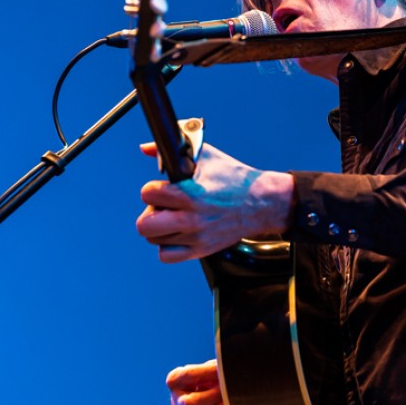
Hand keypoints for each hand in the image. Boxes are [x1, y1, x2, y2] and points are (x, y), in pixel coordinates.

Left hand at [136, 142, 293, 262]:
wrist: (261, 203)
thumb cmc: (234, 178)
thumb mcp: (205, 156)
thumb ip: (170, 153)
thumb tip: (146, 148)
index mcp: (191, 194)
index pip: (148, 194)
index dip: (152, 189)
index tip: (161, 188)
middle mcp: (191, 219)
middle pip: (144, 225)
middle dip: (150, 212)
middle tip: (163, 206)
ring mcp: (196, 237)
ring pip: (153, 239)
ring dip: (159, 228)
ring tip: (173, 218)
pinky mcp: (201, 250)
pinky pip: (166, 256)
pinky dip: (166, 246)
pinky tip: (176, 233)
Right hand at [167, 359, 232, 404]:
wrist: (219, 393)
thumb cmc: (214, 376)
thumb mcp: (213, 368)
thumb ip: (214, 369)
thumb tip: (224, 371)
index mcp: (175, 381)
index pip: (187, 376)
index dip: (206, 372)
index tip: (221, 369)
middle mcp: (176, 401)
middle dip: (213, 396)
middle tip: (230, 390)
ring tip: (235, 401)